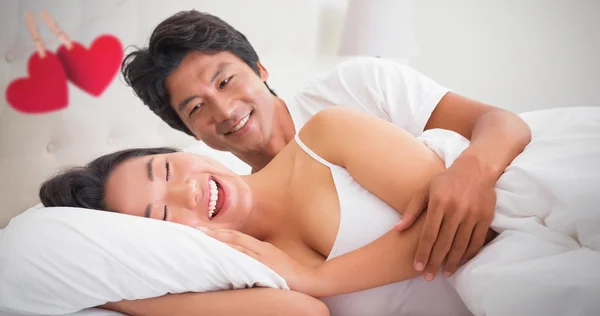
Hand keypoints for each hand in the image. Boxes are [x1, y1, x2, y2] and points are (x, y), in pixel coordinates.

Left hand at [202, 228, 320, 294]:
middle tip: (196, 230)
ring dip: (220, 240)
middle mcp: (261, 249)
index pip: (238, 237)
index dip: (220, 233)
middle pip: (235, 237)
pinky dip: (233, 252)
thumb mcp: (273, 263)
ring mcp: (264, 257)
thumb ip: (258, 259)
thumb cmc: (292, 274)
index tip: (203, 230)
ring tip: (203, 237)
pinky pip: (246, 257)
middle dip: (215, 233)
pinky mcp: (266, 265)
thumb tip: (241, 261)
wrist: (310, 280)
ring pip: (238, 245)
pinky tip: (221, 250)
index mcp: (263, 247)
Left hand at [393, 156, 495, 279]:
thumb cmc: (446, 180)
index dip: (422, 252)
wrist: (476, 168)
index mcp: (438, 202)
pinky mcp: (485, 217)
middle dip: (434, 262)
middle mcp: (456, 209)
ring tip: (444, 274)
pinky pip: (476, 241)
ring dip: (452, 262)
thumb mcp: (425, 189)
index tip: (417, 267)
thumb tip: (397, 229)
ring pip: (460, 245)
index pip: (428, 234)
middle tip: (428, 277)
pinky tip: (461, 261)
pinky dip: (468, 254)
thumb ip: (411, 210)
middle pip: (443, 243)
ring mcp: (472, 214)